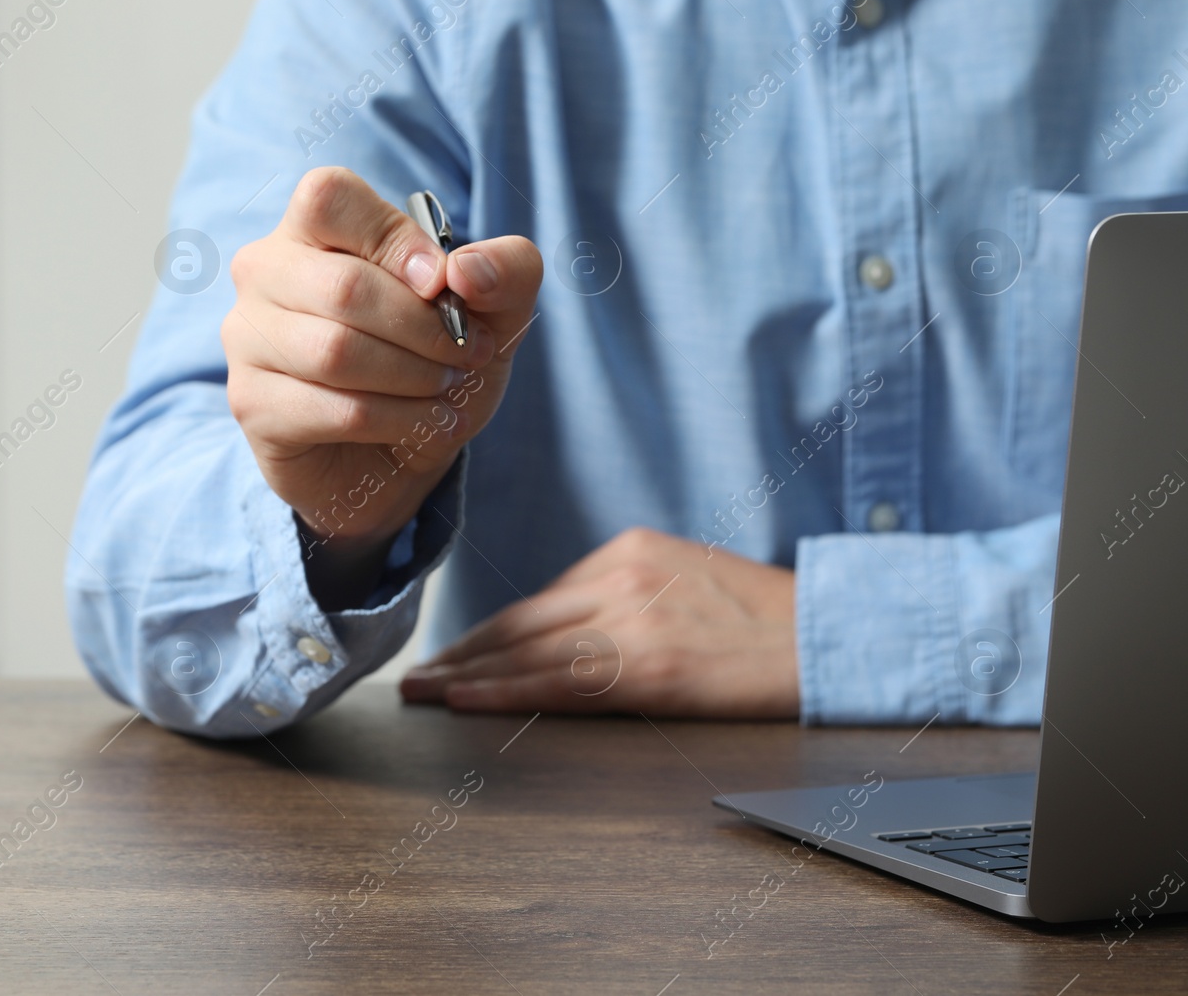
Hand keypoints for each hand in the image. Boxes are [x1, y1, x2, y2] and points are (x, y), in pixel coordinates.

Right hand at [223, 168, 541, 602]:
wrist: (400, 451)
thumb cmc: (433, 359)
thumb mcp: (494, 310)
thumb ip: (506, 270)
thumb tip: (465, 271)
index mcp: (313, 227)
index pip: (329, 197)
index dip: (396, 240)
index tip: (442, 286)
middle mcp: (265, 271)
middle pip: (345, 287)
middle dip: (426, 330)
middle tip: (468, 355)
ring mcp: (247, 338)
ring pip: (336, 352)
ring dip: (415, 378)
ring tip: (447, 392)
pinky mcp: (253, 403)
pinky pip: (334, 410)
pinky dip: (399, 421)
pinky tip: (426, 426)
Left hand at [400, 527, 798, 717]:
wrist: (832, 632)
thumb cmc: (764, 617)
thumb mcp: (685, 579)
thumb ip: (626, 594)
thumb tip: (569, 628)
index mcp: (628, 550)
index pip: (540, 600)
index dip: (489, 632)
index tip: (453, 653)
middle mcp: (621, 576)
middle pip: (520, 621)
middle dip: (463, 651)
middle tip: (417, 674)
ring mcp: (633, 621)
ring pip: (527, 650)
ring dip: (468, 673)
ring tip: (425, 693)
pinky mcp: (650, 666)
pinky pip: (558, 682)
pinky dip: (503, 691)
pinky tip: (466, 700)